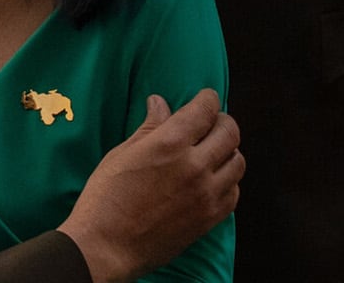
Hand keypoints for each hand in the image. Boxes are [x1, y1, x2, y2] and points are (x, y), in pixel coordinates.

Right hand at [57, 89, 242, 282]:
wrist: (106, 246)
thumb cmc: (105, 197)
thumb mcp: (122, 154)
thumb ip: (149, 128)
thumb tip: (160, 104)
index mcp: (170, 144)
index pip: (205, 109)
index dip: (208, 98)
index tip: (205, 98)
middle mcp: (194, 166)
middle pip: (229, 132)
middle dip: (223, 121)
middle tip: (212, 122)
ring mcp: (206, 194)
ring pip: (238, 162)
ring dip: (228, 151)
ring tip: (214, 151)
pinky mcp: (209, 218)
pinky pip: (234, 192)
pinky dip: (228, 181)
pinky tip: (213, 180)